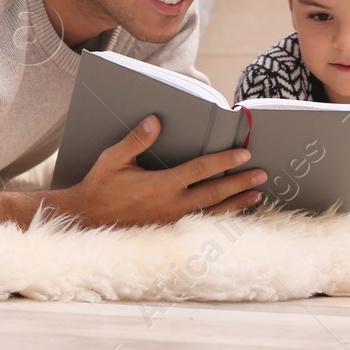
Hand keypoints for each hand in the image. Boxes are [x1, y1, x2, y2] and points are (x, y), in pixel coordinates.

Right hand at [52, 115, 266, 228]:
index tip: (244, 153)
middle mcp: (171, 206)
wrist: (87, 220)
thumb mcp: (113, 159)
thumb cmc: (100, 187)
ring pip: (212, 212)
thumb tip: (156, 120)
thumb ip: (136, 140)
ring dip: (236, 203)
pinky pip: (201, 223)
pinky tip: (232, 213)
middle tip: (262, 174)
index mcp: (160, 186)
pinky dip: (221, 217)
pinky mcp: (169, 229)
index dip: (223, 162)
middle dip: (240, 183)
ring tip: (257, 195)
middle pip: (214, 193)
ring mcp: (172, 221)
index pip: (200, 171)